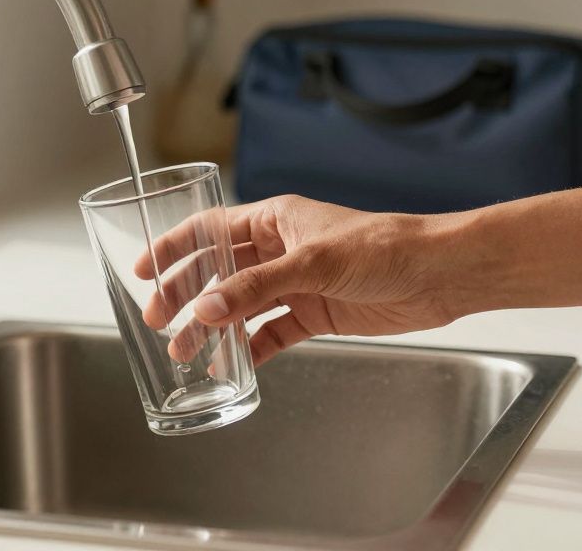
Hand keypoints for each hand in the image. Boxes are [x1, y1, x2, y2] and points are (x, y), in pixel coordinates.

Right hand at [135, 195, 463, 366]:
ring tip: (186, 351)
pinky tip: (233, 363)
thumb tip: (206, 308)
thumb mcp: (312, 262)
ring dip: (213, 326)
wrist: (437, 275)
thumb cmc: (384, 246)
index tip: (145, 268)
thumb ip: (256, 287)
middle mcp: (280, 249)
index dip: (174, 247)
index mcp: (274, 218)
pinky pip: (270, 332)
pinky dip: (250, 348)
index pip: (209, 228)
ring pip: (240, 305)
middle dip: (185, 295)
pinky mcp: (314, 313)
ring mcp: (296, 283)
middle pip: (217, 272)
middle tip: (159, 320)